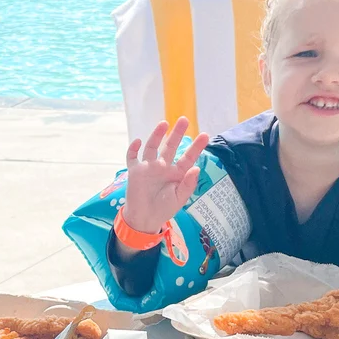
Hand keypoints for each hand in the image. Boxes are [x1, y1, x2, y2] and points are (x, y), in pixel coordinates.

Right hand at [122, 118, 209, 234]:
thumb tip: (196, 169)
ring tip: (164, 123)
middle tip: (184, 119)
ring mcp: (149, 167)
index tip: (205, 135)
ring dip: (157, 135)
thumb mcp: (179, 198)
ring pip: (152, 147)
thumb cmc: (164, 209)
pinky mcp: (135, 171)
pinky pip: (132, 157)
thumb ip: (188, 184)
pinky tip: (137, 141)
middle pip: (171, 146)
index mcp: (177, 173)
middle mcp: (163, 166)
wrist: (144, 218)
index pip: (188, 157)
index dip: (196, 147)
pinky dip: (133, 149)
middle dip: (177, 133)